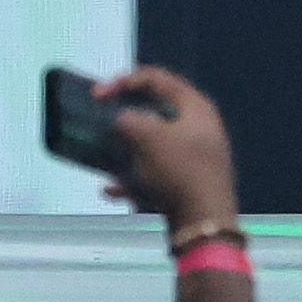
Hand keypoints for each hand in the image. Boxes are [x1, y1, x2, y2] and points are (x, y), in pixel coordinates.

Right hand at [92, 65, 238, 234]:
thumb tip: (123, 121)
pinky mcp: (188, 182)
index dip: (123, 80)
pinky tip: (112, 190)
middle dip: (125, 117)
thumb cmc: (179, 171)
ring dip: (126, 150)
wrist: (203, 223)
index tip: (98, 95)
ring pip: (153, 144)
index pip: (156, 78)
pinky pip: (155, 173)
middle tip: (103, 121)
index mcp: (195, 107)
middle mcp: (199, 127)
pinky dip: (133, 179)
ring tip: (105, 158)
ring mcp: (195, 156)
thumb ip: (128, 120)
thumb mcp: (148, 137)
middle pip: (155, 111)